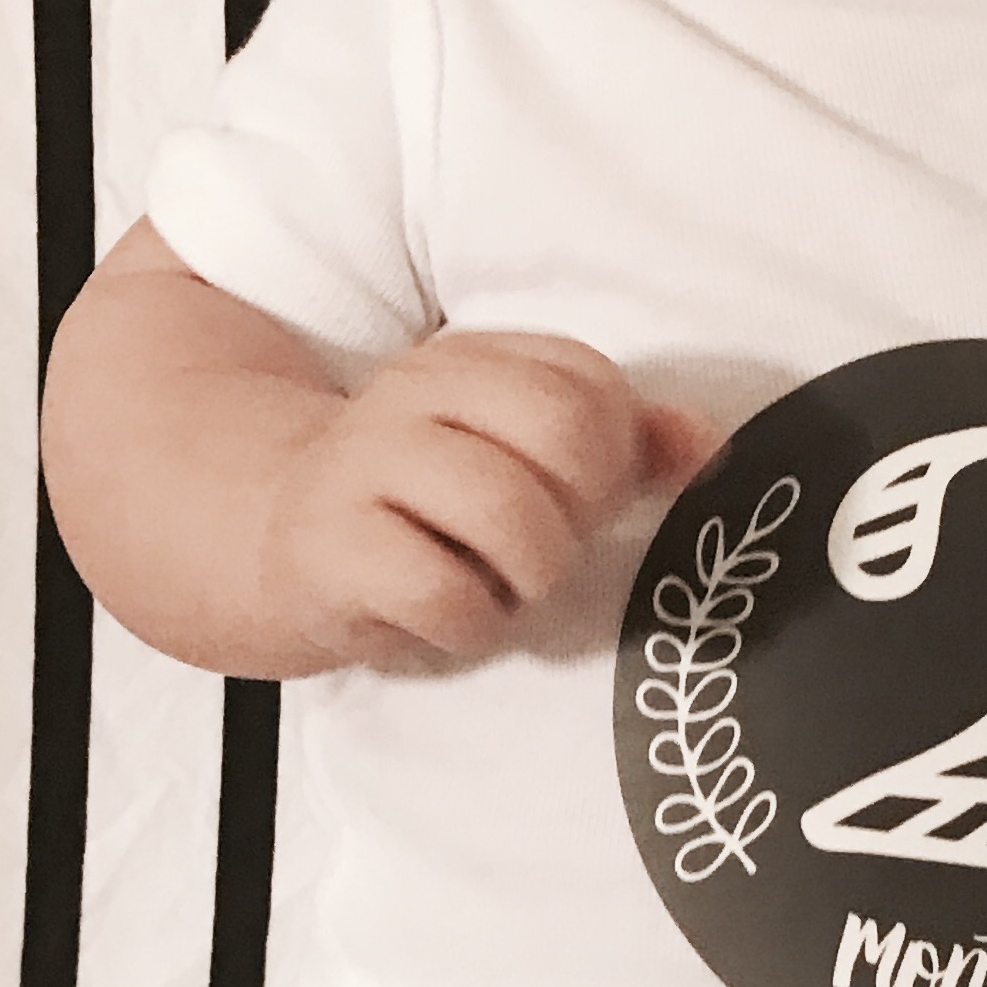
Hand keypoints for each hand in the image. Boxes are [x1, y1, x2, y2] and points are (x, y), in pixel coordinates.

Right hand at [266, 331, 722, 673]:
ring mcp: (364, 464)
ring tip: (497, 588)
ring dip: (528, 578)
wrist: (278, 541)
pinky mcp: (328, 547)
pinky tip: (446, 618)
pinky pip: (441, 592)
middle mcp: (417, 394)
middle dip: (579, 516)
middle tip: (542, 553)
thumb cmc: (430, 508)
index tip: (569, 502)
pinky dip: (467, 626)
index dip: (609, 462)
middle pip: (565, 433)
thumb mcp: (522, 458)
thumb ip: (624, 445)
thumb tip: (708, 445)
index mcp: (473, 360)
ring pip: (509, 512)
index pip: (591, 387)